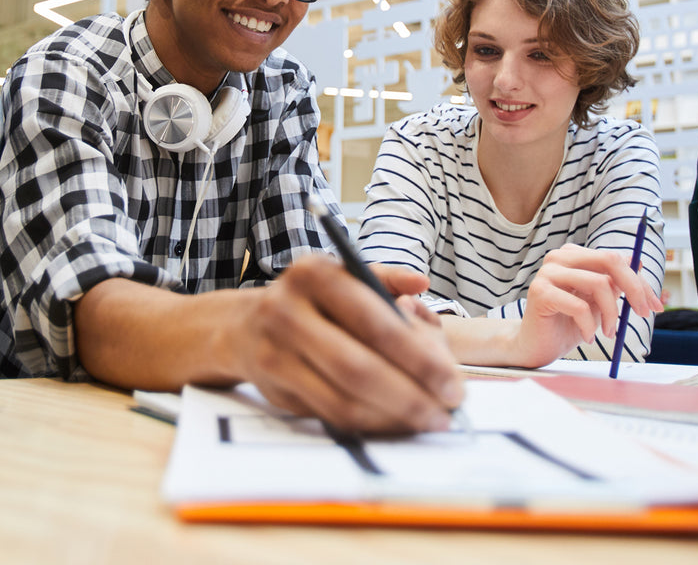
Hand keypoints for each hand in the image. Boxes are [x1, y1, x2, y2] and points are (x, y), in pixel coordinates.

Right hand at [229, 254, 463, 433]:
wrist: (244, 326)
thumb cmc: (312, 302)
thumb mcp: (343, 277)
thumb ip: (384, 280)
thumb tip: (422, 284)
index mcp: (316, 274)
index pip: (375, 321)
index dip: (419, 357)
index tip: (453, 382)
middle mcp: (289, 310)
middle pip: (359, 366)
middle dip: (411, 395)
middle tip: (446, 412)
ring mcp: (276, 351)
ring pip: (344, 397)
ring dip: (393, 416)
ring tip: (428, 420)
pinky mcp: (273, 386)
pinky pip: (329, 413)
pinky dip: (369, 423)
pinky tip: (395, 423)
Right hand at [508, 243, 664, 366]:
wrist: (537, 346)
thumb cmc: (568, 324)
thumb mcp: (599, 303)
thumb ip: (615, 284)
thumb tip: (640, 263)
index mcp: (575, 256)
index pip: (615, 259)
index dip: (640, 282)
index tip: (656, 306)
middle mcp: (560, 257)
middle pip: (609, 260)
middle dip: (634, 288)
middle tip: (643, 314)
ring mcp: (548, 272)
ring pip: (598, 284)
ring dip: (611, 314)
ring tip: (608, 333)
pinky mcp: (540, 291)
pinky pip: (579, 306)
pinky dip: (590, 326)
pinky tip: (588, 337)